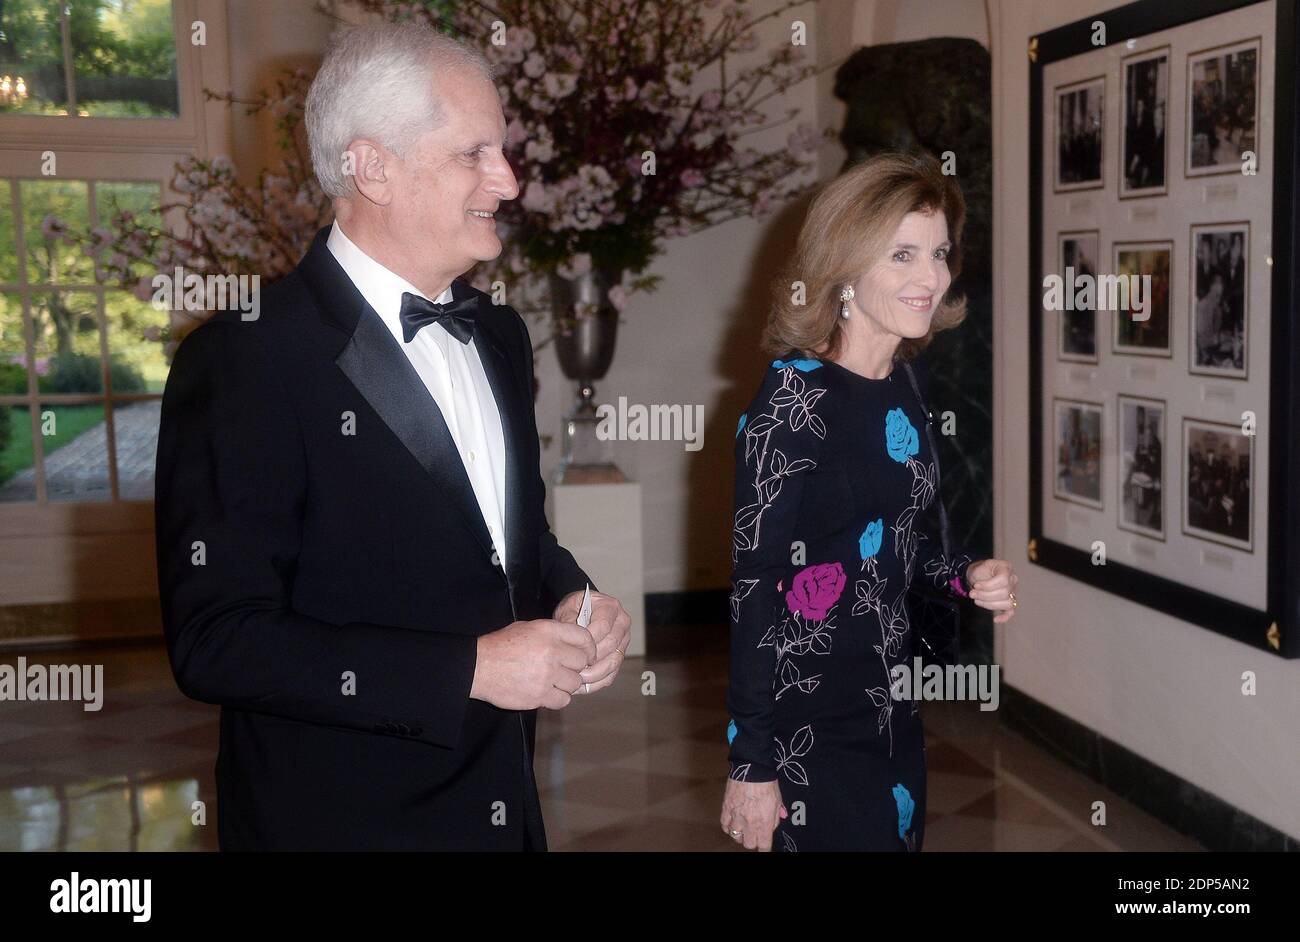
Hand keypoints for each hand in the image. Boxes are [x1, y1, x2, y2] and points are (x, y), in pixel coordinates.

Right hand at [470, 619, 597, 709]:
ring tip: (552, 682)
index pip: (584, 637)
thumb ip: (552, 634)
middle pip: (581, 662)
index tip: (587, 656)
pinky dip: (557, 698)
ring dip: (566, 684)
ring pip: (574, 683)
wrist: (478, 667)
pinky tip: (547, 693)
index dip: (589, 648)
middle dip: (574, 667)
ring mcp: (547, 674)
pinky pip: (563, 700)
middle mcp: (551, 651)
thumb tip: (572, 643)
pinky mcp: (540, 695)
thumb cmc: (500, 646)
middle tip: (563, 670)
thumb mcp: (527, 628)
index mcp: (549, 631)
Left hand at [553, 590, 630, 694]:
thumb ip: (569, 620)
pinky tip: (581, 685)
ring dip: (594, 673)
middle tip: (572, 666)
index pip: (603, 626)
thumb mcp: (568, 607)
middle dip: (591, 658)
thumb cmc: (575, 608)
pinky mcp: (619, 657)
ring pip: (613, 662)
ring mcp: (623, 641)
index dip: (588, 640)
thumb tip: (572, 639)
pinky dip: (597, 682)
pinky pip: (612, 674)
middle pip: (611, 646)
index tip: (572, 648)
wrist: (581, 612)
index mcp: (610, 607)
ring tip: (576, 678)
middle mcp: (622, 624)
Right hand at [720, 777, 786, 850]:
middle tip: (754, 835)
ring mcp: (736, 816)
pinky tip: (733, 824)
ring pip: (735, 836)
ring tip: (743, 828)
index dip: (764, 848)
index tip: (765, 846)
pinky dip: (728, 827)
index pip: (763, 845)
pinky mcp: (726, 808)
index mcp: (764, 821)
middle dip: (752, 841)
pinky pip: (725, 825)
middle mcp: (749, 822)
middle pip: (748, 844)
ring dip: (740, 834)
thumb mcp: (778, 801)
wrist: (751, 767)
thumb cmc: (766, 782)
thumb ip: (775, 818)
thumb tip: (770, 828)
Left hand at [964, 558, 1018, 623]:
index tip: (976, 585)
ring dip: (989, 604)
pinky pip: (1011, 611)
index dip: (988, 585)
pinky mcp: (1009, 601)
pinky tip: (996, 619)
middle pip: (1004, 593)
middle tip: (972, 593)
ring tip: (977, 599)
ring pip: (1007, 603)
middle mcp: (1013, 580)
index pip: (1003, 580)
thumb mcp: (978, 568)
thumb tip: (979, 588)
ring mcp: (1013, 591)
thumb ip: (981, 577)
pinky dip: (1004, 617)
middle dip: (985, 595)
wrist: (978, 575)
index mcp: (1006, 568)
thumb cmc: (980, 571)